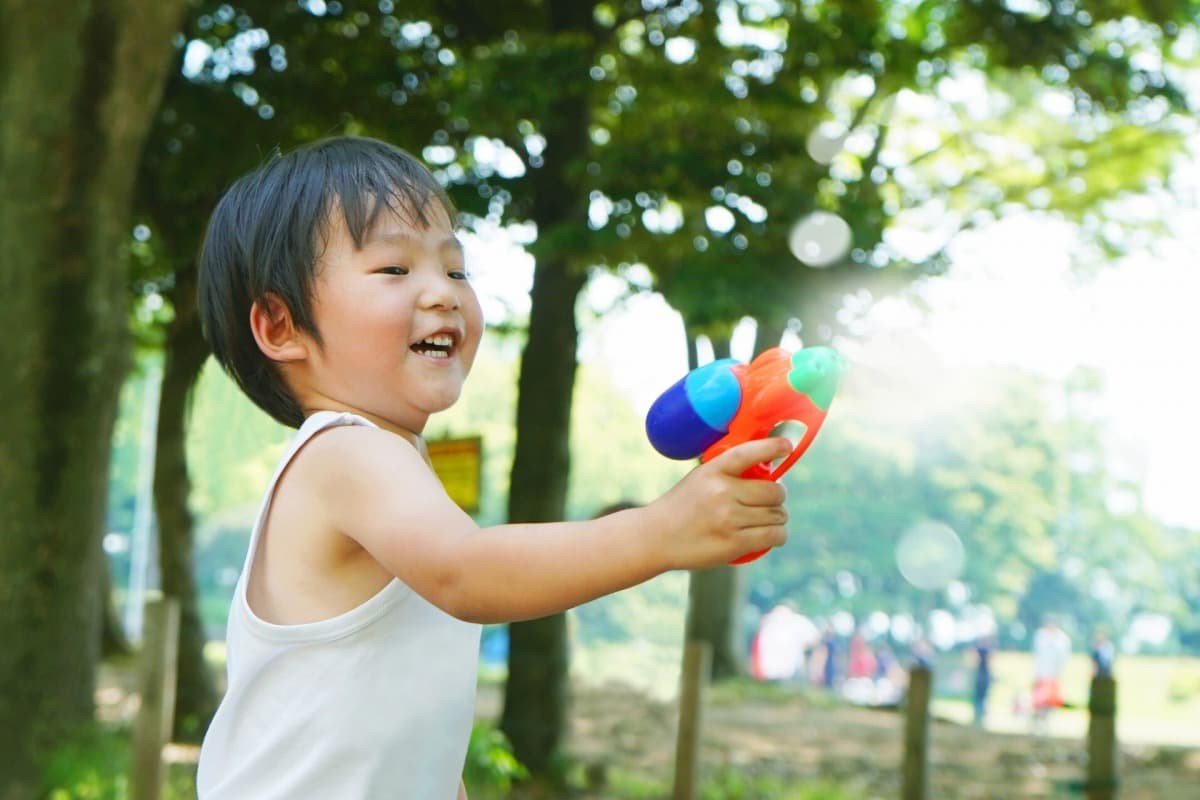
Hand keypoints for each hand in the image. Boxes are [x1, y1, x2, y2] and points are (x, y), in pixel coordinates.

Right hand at [647, 437, 789, 568]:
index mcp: (713, 470)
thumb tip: (770, 472)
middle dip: (778, 496)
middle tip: (769, 500)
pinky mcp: (734, 543)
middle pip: (775, 491)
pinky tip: (774, 534)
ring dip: (779, 518)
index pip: (749, 453)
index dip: (772, 447)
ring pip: (777, 515)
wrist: (656, 536)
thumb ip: (728, 474)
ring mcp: (729, 518)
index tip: (786, 445)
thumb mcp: (700, 479)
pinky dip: (779, 535)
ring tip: (767, 519)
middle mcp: (722, 491)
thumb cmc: (682, 506)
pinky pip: (774, 535)